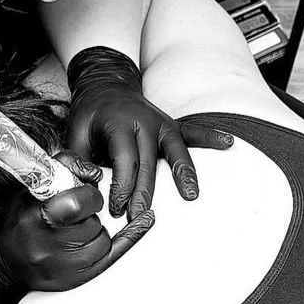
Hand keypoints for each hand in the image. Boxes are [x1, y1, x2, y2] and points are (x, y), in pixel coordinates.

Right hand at [0, 152, 153, 303]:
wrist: (0, 258)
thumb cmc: (20, 215)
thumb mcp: (33, 183)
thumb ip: (64, 165)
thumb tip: (96, 173)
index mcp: (35, 218)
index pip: (77, 202)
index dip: (86, 194)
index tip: (82, 191)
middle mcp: (47, 247)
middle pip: (92, 221)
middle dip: (90, 210)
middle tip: (78, 211)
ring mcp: (61, 268)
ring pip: (101, 238)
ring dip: (94, 228)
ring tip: (73, 229)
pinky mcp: (74, 280)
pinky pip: (112, 255)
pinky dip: (128, 237)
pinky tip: (144, 221)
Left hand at [67, 46, 233, 219]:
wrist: (106, 85)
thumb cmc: (90, 116)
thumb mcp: (74, 134)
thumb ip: (79, 160)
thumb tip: (90, 184)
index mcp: (119, 122)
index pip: (124, 158)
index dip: (121, 185)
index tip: (116, 208)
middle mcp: (144, 120)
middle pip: (149, 161)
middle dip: (145, 192)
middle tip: (140, 217)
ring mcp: (161, 121)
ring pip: (175, 149)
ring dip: (183, 172)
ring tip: (191, 195)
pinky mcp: (171, 125)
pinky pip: (193, 132)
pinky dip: (210, 137)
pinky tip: (228, 142)